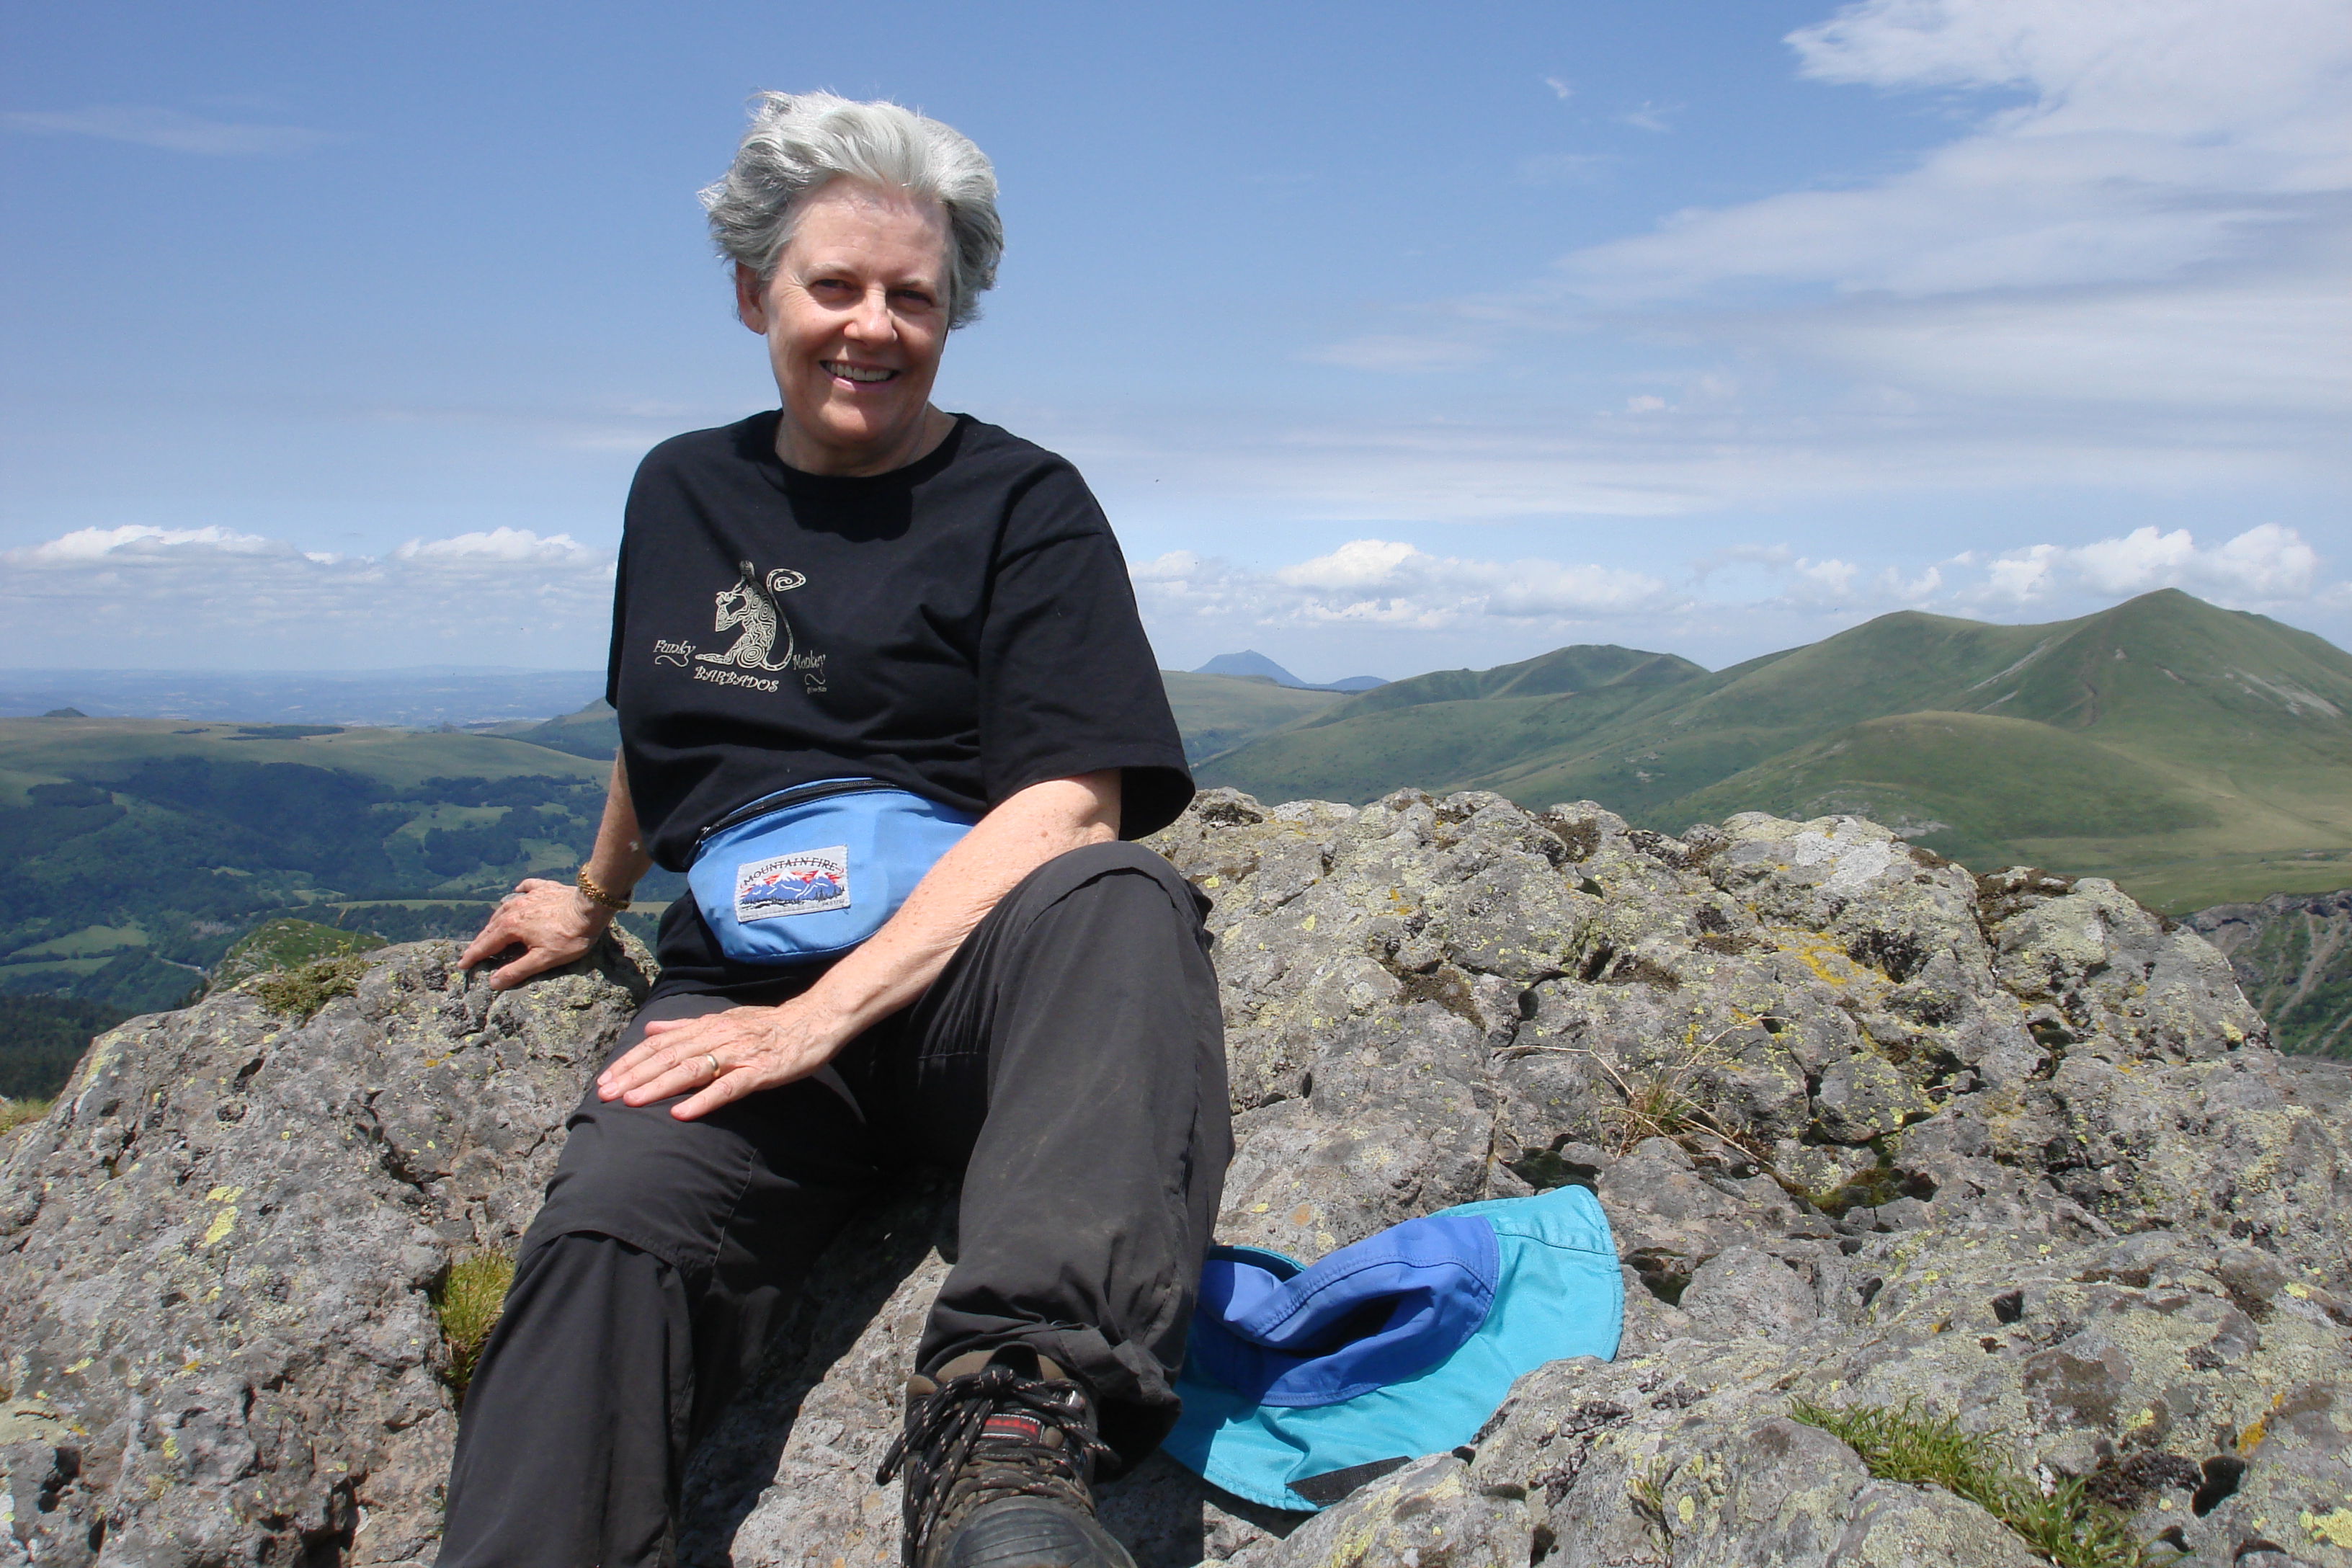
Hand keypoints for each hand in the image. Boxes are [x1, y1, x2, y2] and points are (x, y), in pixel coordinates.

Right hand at [458, 877, 610, 989]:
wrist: (592, 907)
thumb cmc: (569, 937)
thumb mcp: (543, 960)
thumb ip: (517, 971)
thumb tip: (492, 982)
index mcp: (511, 926)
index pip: (486, 945)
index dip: (473, 956)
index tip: (461, 965)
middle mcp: (514, 908)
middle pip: (491, 927)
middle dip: (480, 940)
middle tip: (471, 952)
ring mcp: (529, 896)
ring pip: (505, 907)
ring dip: (495, 919)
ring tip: (490, 927)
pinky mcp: (545, 888)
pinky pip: (527, 887)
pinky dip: (519, 891)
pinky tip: (517, 891)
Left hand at [596, 998, 848, 1119]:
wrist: (813, 1020)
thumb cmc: (768, 1024)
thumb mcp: (723, 1020)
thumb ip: (685, 1027)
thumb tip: (650, 1029)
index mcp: (706, 1026)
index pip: (659, 1044)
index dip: (630, 1061)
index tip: (604, 1079)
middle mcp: (717, 1036)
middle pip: (668, 1057)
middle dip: (633, 1076)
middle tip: (605, 1094)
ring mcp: (738, 1054)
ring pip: (691, 1070)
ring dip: (659, 1086)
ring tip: (631, 1102)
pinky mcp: (759, 1071)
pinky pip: (728, 1087)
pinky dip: (703, 1100)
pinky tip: (682, 1114)